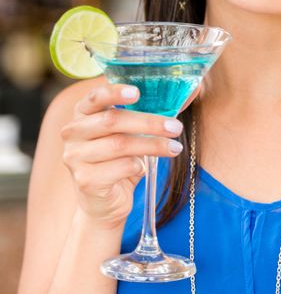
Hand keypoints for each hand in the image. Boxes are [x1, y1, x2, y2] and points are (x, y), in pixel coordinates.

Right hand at [61, 83, 189, 228]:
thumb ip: (154, 110)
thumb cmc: (120, 159)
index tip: (138, 92)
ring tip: (174, 148)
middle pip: (112, 121)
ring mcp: (75, 157)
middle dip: (149, 122)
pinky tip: (144, 167)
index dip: (115, 92)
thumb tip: (194, 90)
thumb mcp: (134, 133)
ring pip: (120, 144)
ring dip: (153, 145)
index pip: (95, 97)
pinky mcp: (85, 180)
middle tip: (175, 127)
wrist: (105, 203)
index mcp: (82, 113)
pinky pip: (119, 167)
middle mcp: (73, 132)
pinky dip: (137, 166)